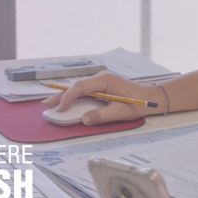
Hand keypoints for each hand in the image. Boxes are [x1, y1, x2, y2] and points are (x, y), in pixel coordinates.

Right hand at [40, 71, 164, 124]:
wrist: (150, 97)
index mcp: (105, 80)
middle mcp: (101, 78)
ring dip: (65, 96)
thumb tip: (84, 119)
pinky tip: (65, 102)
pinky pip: (84, 91)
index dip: (68, 97)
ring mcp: (101, 81)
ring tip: (51, 104)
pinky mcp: (101, 86)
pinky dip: (74, 96)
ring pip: (79, 88)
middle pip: (76, 86)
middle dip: (61, 95)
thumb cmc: (138, 103)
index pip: (81, 87)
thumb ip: (102, 115)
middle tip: (46, 104)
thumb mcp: (120, 112)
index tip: (61, 109)